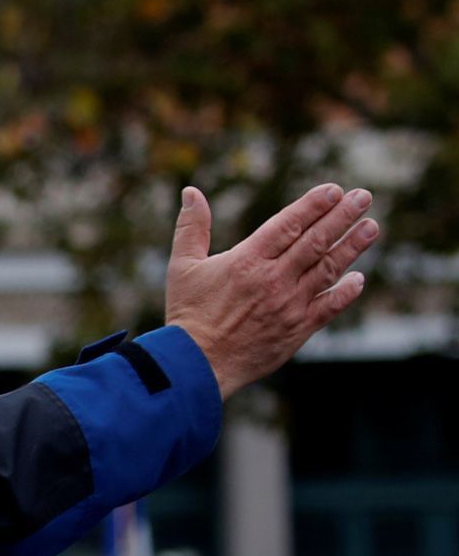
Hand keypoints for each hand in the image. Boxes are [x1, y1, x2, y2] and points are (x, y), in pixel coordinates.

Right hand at [166, 183, 379, 397]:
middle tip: (364, 197)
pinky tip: (358, 279)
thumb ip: (191, 227)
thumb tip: (191, 192)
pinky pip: (329, 307)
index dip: (313, 205)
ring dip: (352, 247)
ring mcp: (289, 305)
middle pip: (316, 241)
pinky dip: (346, 292)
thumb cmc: (188, 314)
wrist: (196, 365)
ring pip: (328, 270)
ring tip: (372, 227)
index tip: (335, 190)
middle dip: (343, 217)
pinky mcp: (297, 329)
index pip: (288, 225)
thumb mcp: (182, 266)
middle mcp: (273, 279)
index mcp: (247, 261)